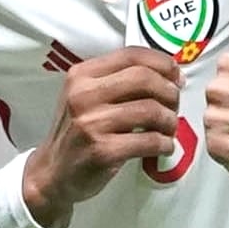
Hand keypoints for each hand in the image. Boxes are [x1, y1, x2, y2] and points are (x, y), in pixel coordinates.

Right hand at [21, 48, 180, 224]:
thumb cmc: (76, 132)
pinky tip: (164, 147)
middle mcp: (84, 95)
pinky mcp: (103, 151)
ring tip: (170, 129)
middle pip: (144, 79)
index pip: (132, 55)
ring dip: (170, 121)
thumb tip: (168, 75)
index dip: (162, 63)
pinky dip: (165, 144)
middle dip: (169, 91)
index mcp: (82, 75)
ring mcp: (92, 123)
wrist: (52, 172)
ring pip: (150, 110)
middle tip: (175, 105)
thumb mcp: (86, 97)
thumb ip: (118, 82)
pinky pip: (149, 141)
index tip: (176, 77)